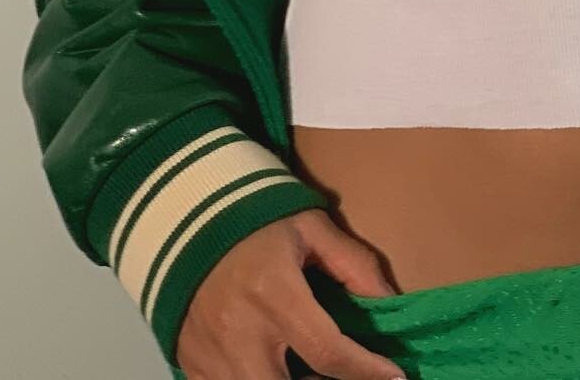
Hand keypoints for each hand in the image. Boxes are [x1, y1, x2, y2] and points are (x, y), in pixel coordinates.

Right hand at [174, 207, 405, 379]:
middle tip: (348, 376)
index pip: (327, 352)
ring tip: (314, 373)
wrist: (185, 216)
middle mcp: (239, 331)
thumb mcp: (310, 227)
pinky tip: (277, 370)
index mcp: (272, 291)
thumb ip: (353, 265)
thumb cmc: (256, 218)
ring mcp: (210, 354)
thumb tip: (391, 302)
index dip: (366, 372)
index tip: (395, 378)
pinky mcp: (191, 364)